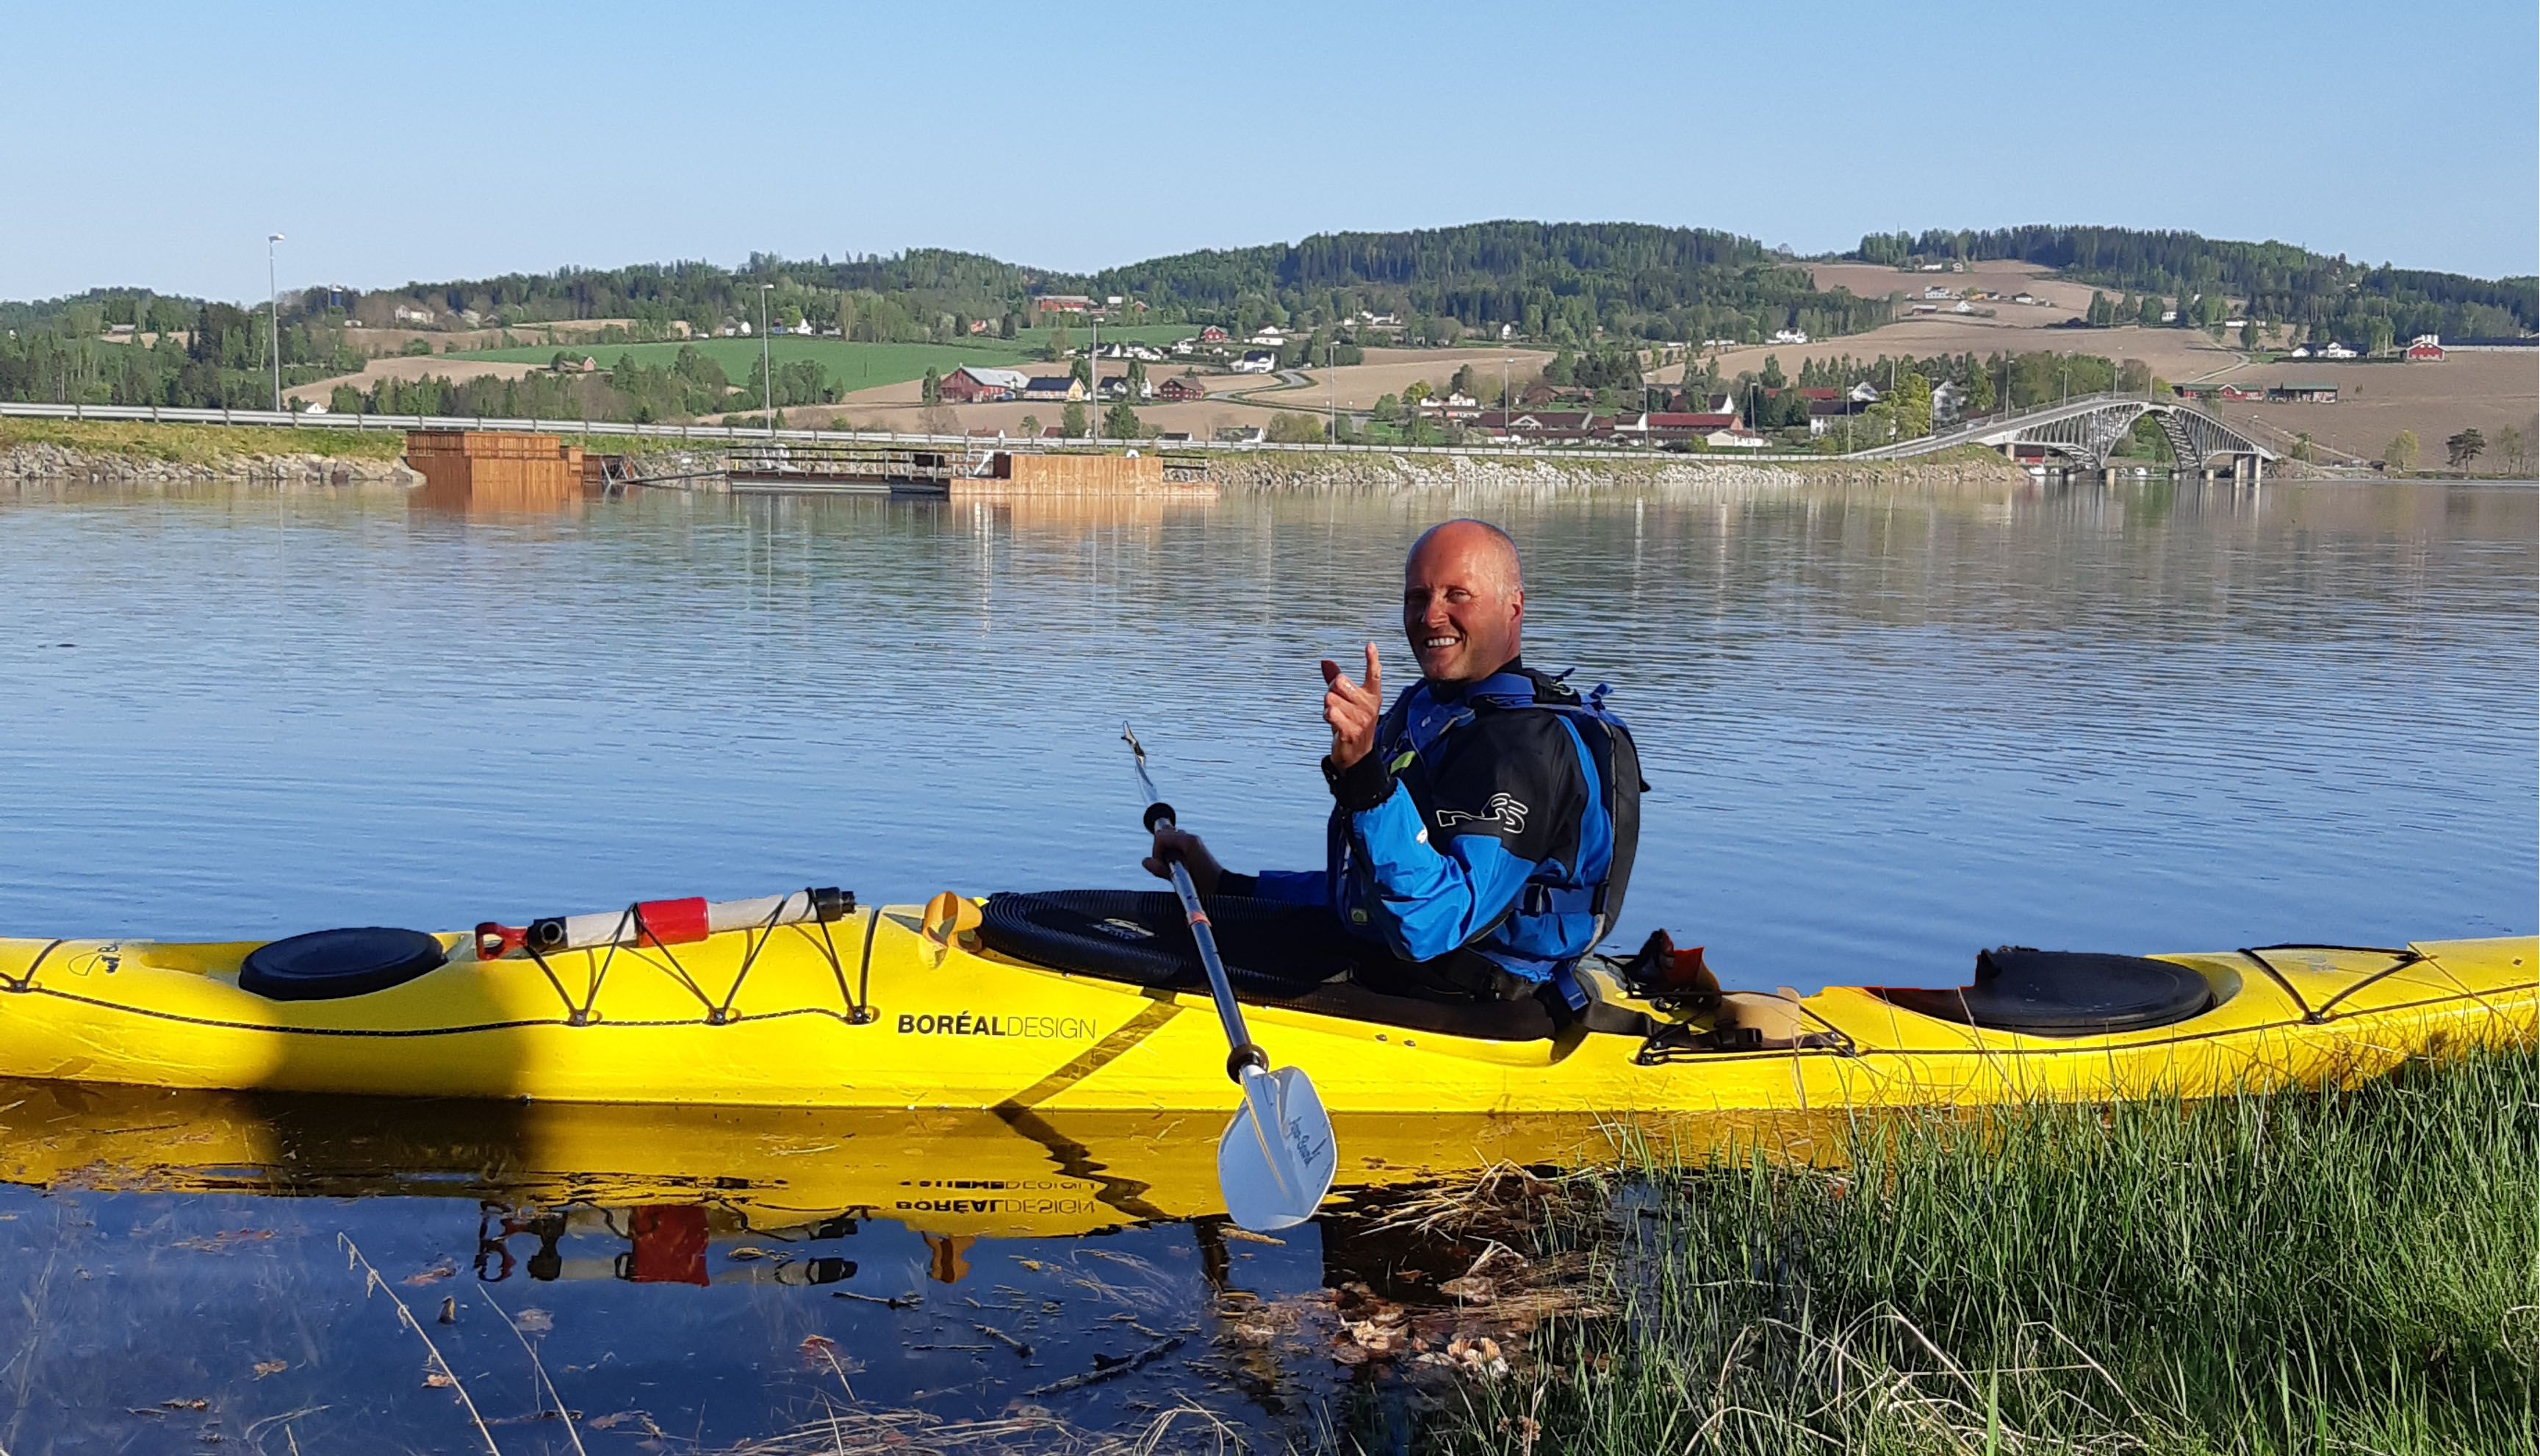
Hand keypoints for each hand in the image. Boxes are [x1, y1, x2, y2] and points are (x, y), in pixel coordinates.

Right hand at [1143, 825, 1223, 897]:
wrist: (1220, 888)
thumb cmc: (1204, 883)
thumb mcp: (1179, 877)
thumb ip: (1161, 868)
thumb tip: (1146, 861)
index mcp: (1189, 841)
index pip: (1160, 837)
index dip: (1156, 851)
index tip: (1163, 866)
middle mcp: (1190, 839)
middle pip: (1163, 834)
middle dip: (1160, 849)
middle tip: (1168, 865)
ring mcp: (1192, 842)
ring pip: (1168, 840)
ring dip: (1166, 852)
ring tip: (1175, 867)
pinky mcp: (1193, 848)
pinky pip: (1175, 845)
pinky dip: (1172, 854)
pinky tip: (1179, 866)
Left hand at [1321, 643, 1383, 771]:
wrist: (1357, 754)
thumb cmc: (1352, 723)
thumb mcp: (1348, 701)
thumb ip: (1337, 680)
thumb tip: (1326, 662)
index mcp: (1372, 696)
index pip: (1373, 674)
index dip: (1372, 659)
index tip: (1370, 645)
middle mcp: (1369, 706)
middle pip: (1340, 682)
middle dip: (1332, 690)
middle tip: (1337, 703)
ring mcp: (1361, 719)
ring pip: (1331, 698)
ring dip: (1329, 706)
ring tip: (1337, 716)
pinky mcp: (1350, 731)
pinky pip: (1330, 713)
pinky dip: (1327, 716)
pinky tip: (1334, 722)